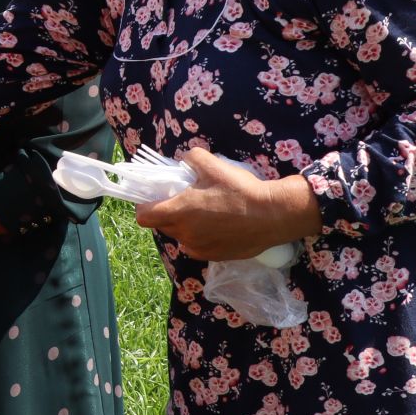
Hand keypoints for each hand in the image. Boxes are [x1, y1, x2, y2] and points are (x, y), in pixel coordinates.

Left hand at [134, 149, 320, 260]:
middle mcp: (184, 234)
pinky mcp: (214, 256)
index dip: (144, 206)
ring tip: (205, 212)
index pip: (143, 217)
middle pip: (163, 225)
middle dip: (167, 213)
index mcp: (178, 212)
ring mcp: (199, 248)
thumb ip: (191, 158)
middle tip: (185, 199)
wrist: (272, 215)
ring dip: (185, 225)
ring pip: (181, 236)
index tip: (154, 198)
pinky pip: (197, 246)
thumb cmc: (240, 190)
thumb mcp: (213, 165)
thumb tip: (184, 160)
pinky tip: (218, 225)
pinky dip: (201, 237)